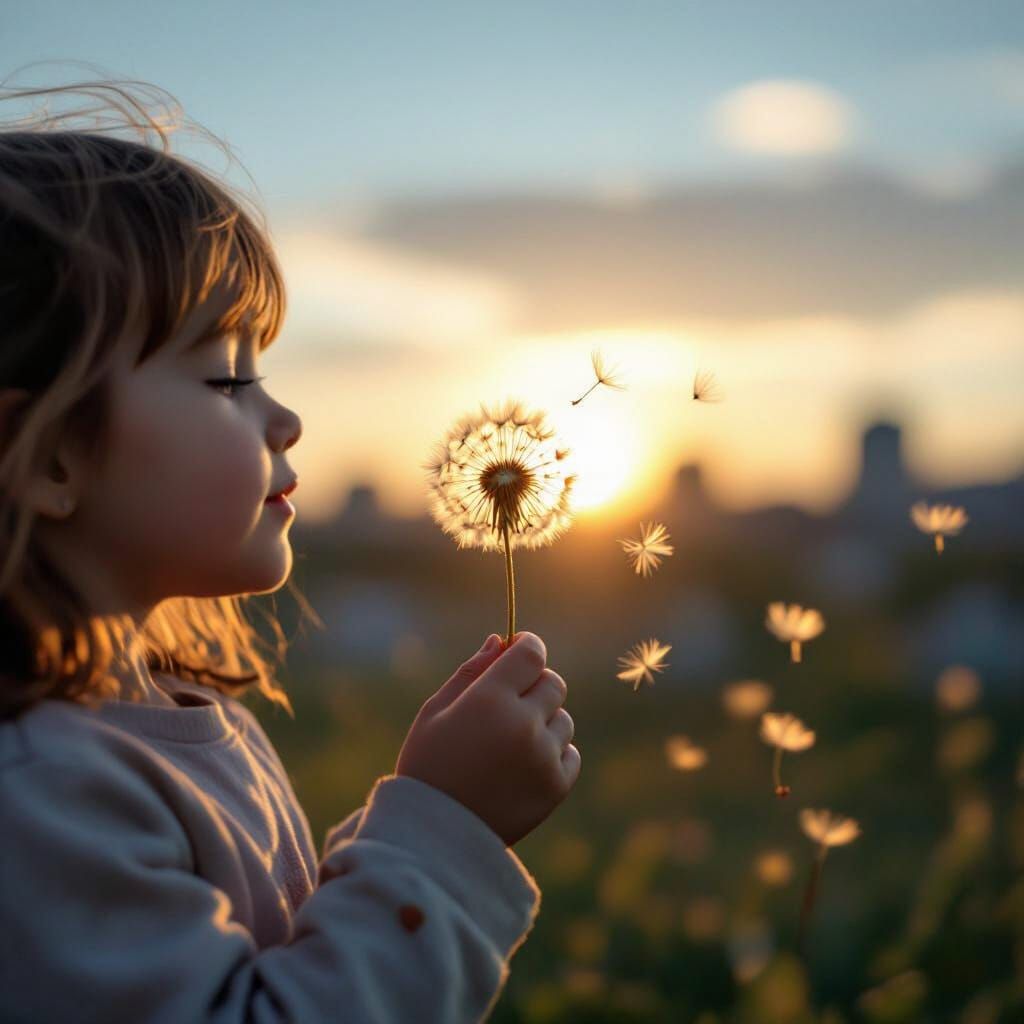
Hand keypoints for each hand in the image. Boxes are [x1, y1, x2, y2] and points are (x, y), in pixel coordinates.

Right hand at [394, 631, 580, 846]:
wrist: (433, 837)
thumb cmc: (428, 765)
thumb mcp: (436, 711)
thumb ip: (471, 672)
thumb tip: (501, 640)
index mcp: (489, 700)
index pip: (532, 653)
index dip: (528, 646)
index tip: (519, 651)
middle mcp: (523, 724)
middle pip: (553, 683)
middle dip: (535, 685)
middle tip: (509, 704)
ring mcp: (543, 757)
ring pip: (563, 718)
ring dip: (544, 722)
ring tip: (509, 744)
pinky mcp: (556, 786)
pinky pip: (570, 753)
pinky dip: (552, 754)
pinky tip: (521, 766)